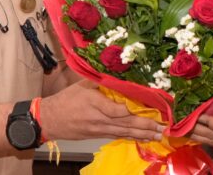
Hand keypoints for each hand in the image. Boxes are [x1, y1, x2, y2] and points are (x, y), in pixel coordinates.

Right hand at [40, 80, 164, 141]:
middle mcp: (100, 119)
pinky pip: (118, 136)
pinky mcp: (98, 135)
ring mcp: (100, 130)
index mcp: (95, 103)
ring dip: (143, 134)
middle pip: (126, 123)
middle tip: (162, 126)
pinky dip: (132, 137)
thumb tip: (119, 74)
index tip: (152, 108)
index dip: (136, 110)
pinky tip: (143, 138)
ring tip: (158, 134)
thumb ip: (100, 81)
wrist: (50, 120)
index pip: (119, 109)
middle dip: (146, 125)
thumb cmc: (66, 100)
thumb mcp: (82, 85)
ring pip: (125, 132)